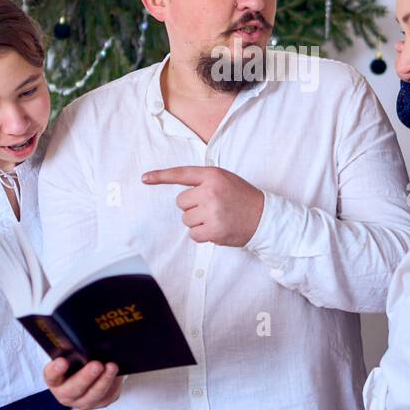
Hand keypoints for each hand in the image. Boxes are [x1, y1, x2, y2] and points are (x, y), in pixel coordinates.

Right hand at [43, 358, 121, 409]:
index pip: (51, 376)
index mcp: (55, 380)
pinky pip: (108, 396)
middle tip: (96, 365)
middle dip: (86, 377)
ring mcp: (83, 402)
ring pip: (93, 395)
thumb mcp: (70, 357)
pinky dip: (114, 384)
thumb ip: (72, 351)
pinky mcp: (99, 403)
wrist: (88, 376)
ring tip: (112, 367)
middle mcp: (66, 394)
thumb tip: (83, 338)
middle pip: (74, 389)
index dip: (55, 370)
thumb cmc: (76, 363)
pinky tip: (118, 374)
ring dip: (104, 381)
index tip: (62, 361)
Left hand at [141, 165, 264, 246]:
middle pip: (181, 202)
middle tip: (212, 208)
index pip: (181, 174)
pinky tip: (217, 229)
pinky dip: (203, 234)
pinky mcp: (213, 230)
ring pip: (186, 219)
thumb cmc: (242, 197)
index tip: (145, 178)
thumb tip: (180, 194)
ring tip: (217, 218)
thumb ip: (203, 181)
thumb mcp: (225, 179)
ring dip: (198, 222)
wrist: (264, 217)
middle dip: (193, 207)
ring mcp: (212, 211)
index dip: (161, 176)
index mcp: (213, 175)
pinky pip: (194, 234)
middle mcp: (210, 191)